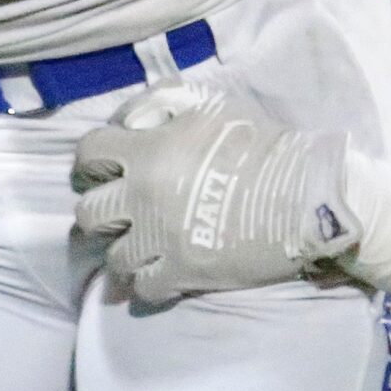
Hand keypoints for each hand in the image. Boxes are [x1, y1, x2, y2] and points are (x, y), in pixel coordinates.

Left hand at [73, 88, 356, 304]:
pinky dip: (147, 281)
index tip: (105, 167)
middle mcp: (141, 199)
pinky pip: (143, 288)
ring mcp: (158, 241)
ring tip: (142, 245)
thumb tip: (127, 120)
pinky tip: (160, 271)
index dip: (93, 160)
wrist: (301, 194)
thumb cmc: (258, 142)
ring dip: (124, 249)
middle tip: (122, 210)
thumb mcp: (209, 103)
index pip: (89, 154)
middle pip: (89, 213)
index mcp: (146, 153)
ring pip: (113, 257)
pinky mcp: (181, 274)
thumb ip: (160, 103)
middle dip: (101, 210)